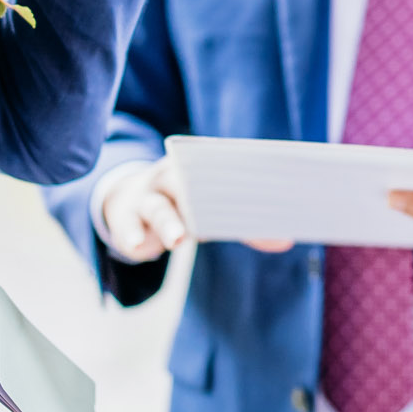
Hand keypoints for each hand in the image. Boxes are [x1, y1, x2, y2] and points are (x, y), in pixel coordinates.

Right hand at [98, 156, 288, 257]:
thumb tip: (285, 241)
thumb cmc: (184, 206)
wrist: (129, 203)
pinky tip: (139, 246)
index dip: (237, 174)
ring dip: (169, 224)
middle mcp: (169, 177)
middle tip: (219, 211)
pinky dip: (133, 236)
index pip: (217, 165)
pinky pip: (128, 227)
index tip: (260, 186)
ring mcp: (146, 197)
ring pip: (158, 208)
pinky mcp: (126, 220)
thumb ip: (246, 225)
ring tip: (178, 240)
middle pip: (187, 184)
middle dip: (203, 198)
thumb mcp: (212, 211)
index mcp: (196, 166)